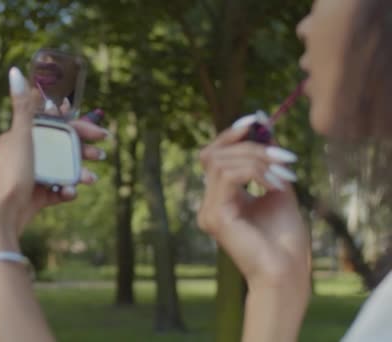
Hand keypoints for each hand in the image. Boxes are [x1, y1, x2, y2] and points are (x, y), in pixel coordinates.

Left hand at [0, 67, 106, 258]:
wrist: (1, 214)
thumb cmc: (10, 173)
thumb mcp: (20, 136)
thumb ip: (23, 106)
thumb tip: (15, 71)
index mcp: (22, 136)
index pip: (55, 125)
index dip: (78, 126)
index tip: (97, 130)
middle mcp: (27, 154)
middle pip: (62, 148)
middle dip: (83, 150)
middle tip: (102, 153)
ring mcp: (32, 176)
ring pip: (62, 169)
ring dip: (79, 173)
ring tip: (92, 179)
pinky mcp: (35, 196)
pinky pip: (57, 190)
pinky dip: (66, 191)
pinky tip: (69, 193)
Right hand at [197, 114, 310, 289]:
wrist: (286, 273)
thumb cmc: (284, 239)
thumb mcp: (277, 187)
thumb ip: (267, 159)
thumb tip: (262, 124)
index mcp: (220, 197)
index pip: (213, 154)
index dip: (231, 134)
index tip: (256, 120)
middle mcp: (208, 203)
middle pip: (214, 153)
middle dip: (250, 146)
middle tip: (284, 156)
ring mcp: (208, 211)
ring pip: (221, 162)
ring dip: (257, 160)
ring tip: (284, 175)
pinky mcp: (215, 216)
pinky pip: (228, 176)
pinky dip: (254, 172)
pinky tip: (275, 185)